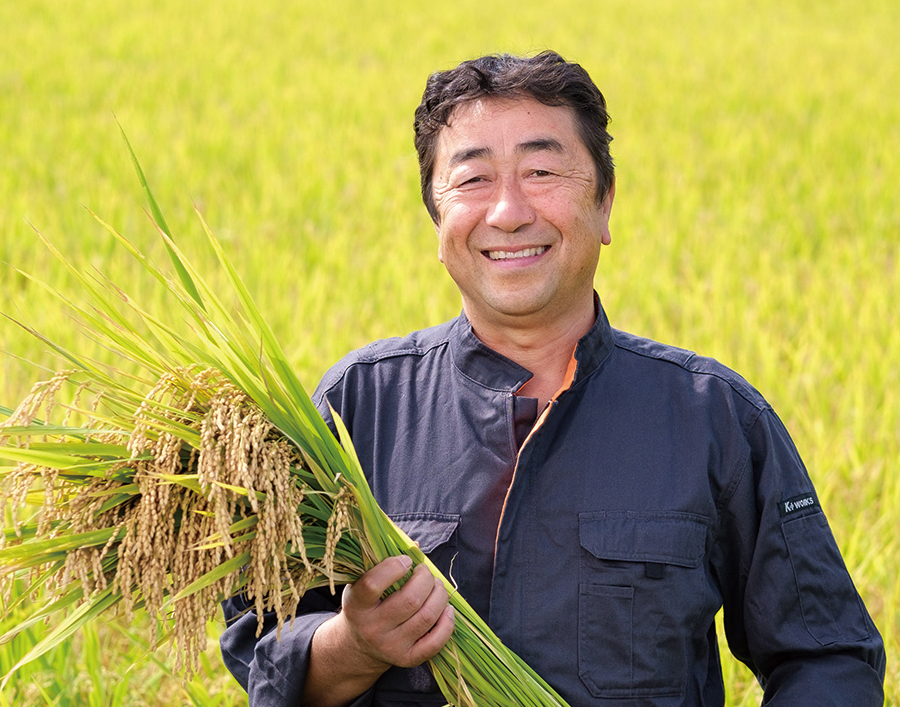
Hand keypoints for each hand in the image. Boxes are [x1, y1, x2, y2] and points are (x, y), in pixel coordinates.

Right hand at [304, 555, 454, 706]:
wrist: (358, 646)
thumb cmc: (366, 604)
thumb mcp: (363, 582)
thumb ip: (385, 562)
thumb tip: (416, 545)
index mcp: (356, 605)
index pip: (373, 584)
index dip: (394, 567)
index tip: (406, 560)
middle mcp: (372, 628)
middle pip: (410, 600)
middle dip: (426, 579)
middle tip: (425, 572)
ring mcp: (390, 646)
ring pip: (427, 617)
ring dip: (439, 595)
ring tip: (437, 586)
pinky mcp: (407, 659)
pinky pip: (435, 642)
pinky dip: (447, 622)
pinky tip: (446, 608)